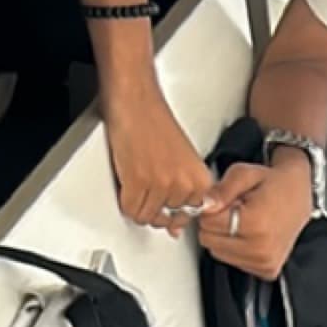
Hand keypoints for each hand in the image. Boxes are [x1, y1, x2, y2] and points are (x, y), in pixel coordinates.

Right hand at [103, 76, 213, 233]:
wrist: (136, 98)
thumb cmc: (156, 121)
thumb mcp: (183, 160)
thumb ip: (184, 194)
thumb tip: (174, 228)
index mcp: (200, 180)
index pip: (187, 216)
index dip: (171, 209)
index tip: (164, 197)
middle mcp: (184, 185)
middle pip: (165, 218)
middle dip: (153, 206)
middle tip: (147, 181)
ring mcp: (162, 185)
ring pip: (146, 216)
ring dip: (137, 202)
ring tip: (138, 177)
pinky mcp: (138, 182)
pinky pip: (130, 209)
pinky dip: (125, 200)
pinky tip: (128, 181)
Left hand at [196, 153, 311, 278]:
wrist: (299, 196)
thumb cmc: (274, 184)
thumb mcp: (244, 174)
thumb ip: (221, 189)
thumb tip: (205, 204)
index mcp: (255, 224)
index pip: (207, 224)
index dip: (210, 209)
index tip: (222, 202)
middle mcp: (261, 248)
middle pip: (210, 241)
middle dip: (216, 225)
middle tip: (233, 211)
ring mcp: (265, 262)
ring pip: (219, 254)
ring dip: (225, 238)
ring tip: (243, 222)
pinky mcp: (267, 270)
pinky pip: (234, 262)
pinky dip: (236, 249)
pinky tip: (250, 235)